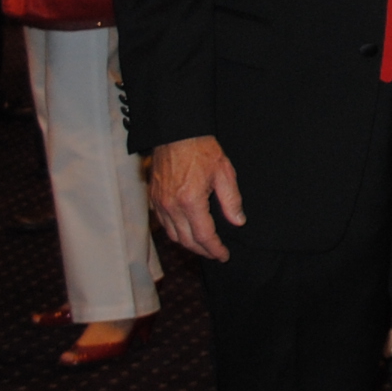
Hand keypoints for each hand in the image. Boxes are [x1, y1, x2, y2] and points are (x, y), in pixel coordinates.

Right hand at [149, 136, 245, 261]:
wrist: (176, 134)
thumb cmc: (202, 150)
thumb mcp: (224, 173)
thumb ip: (232, 200)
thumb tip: (238, 221)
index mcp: (191, 201)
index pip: (204, 236)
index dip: (215, 249)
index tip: (224, 256)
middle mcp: (172, 206)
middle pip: (187, 240)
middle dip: (202, 251)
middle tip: (215, 254)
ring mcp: (159, 203)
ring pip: (173, 235)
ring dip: (188, 244)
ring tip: (203, 246)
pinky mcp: (153, 199)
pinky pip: (164, 224)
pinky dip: (176, 232)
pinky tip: (187, 232)